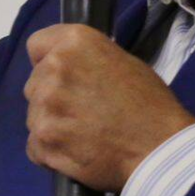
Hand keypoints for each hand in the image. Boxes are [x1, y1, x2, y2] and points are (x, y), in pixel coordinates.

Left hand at [23, 24, 194, 191]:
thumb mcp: (121, 61)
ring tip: (82, 135)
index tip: (64, 75)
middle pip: (35, 83)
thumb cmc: (149, 104)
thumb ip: (86, 59)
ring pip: (35, 115)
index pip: (37, 44)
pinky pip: (35, 146)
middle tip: (82, 111)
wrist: (159, 149)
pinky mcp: (43, 139)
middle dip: (52, 96)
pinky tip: (75, 153)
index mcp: (74, 42)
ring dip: (52, 125)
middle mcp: (53, 69)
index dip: (48, 60)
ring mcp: (45, 105)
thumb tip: (71, 67)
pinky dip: (51, 152)